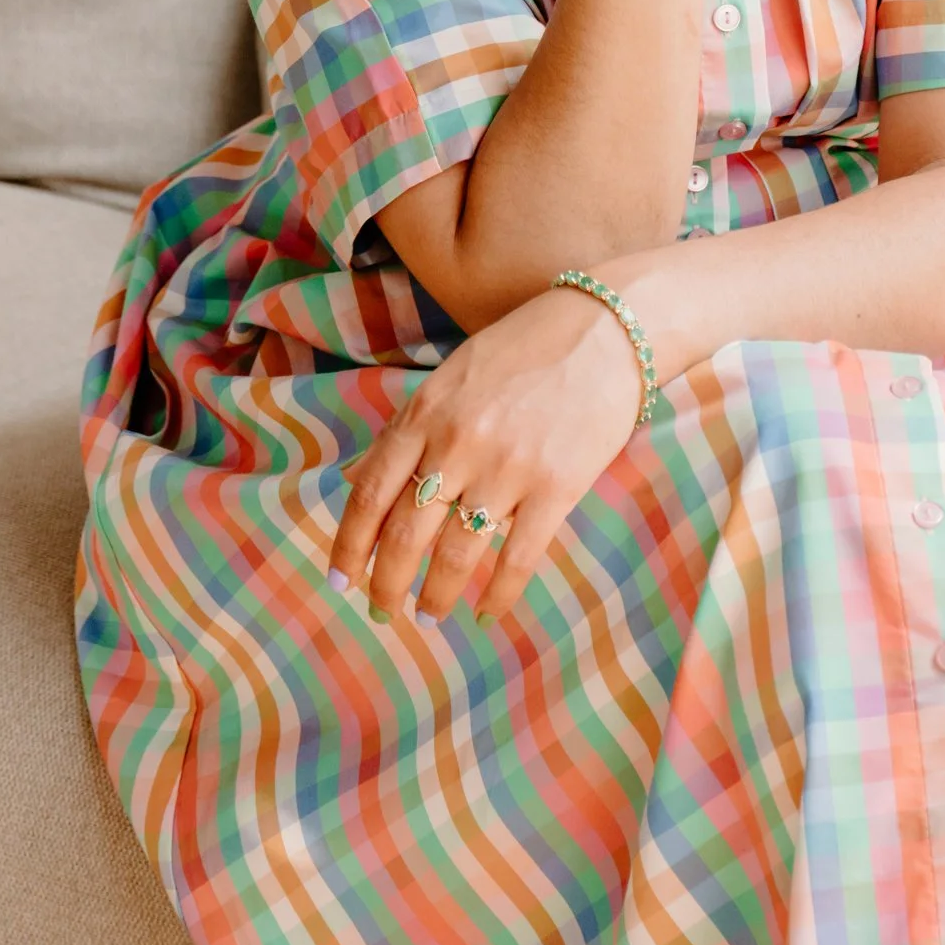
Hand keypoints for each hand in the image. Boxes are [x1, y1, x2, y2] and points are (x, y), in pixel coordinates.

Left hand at [329, 283, 646, 625]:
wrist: (605, 328)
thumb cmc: (524, 349)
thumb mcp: (452, 377)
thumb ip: (409, 428)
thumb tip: (360, 481)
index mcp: (426, 413)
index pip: (370, 494)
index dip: (349, 546)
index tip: (340, 579)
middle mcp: (457, 444)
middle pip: (405, 536)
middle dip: (387, 584)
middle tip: (383, 611)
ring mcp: (507, 468)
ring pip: (455, 556)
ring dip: (436, 597)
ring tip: (430, 616)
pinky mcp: (555, 488)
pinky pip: (517, 560)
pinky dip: (498, 596)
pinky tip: (486, 614)